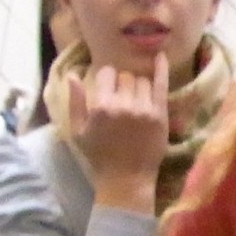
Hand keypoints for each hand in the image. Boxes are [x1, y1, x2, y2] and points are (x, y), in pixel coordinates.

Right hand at [64, 52, 170, 211]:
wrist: (126, 179)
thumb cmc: (99, 156)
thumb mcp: (78, 131)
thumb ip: (75, 102)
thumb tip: (73, 74)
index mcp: (101, 106)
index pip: (106, 74)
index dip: (106, 79)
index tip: (107, 87)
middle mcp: (123, 104)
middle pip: (125, 76)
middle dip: (122, 83)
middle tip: (121, 97)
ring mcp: (144, 108)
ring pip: (142, 81)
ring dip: (137, 86)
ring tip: (135, 99)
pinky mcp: (160, 114)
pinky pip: (161, 85)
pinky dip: (161, 69)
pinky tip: (161, 57)